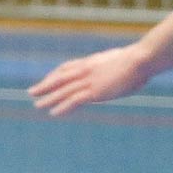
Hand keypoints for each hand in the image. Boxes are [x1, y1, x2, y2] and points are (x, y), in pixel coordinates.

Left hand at [28, 45, 149, 116]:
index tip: (46, 79)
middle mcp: (85, 70)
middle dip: (44, 86)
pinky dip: (62, 107)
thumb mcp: (122, 59)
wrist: (141, 59)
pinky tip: (53, 113)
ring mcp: (89, 81)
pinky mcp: (94, 91)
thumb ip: (115, 65)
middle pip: (59, 78)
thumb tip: (122, 68)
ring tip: (37, 105)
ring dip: (48, 98)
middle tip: (31, 92)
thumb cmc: (139, 59)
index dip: (54, 75)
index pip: (67, 68)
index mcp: (91, 62)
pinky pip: (73, 101)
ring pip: (62, 91)